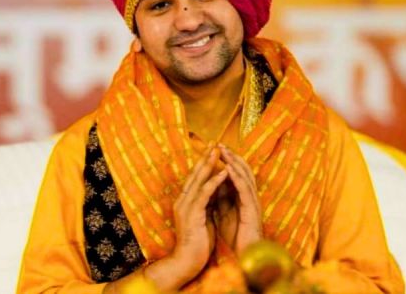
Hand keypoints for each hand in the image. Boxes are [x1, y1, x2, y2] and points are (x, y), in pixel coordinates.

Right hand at [169, 147, 228, 283]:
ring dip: (209, 165)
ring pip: (198, 180)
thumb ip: (207, 205)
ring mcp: (186, 207)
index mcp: (185, 202)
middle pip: (194, 174)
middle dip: (205, 158)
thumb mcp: (203, 219)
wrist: (187, 262)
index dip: (203, 164)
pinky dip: (214, 181)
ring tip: (219, 152)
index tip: (213, 151)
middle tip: (215, 143)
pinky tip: (223, 172)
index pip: (195, 178)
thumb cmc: (198, 243)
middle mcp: (182, 201)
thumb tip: (216, 192)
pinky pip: (205, 194)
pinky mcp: (192, 214)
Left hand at [216, 144, 262, 255]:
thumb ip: (220, 199)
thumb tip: (211, 186)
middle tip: (219, 144)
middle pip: (242, 170)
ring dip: (235, 163)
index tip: (215, 150)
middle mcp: (249, 196)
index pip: (236, 173)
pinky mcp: (252, 210)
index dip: (227, 161)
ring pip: (245, 177)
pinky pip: (245, 190)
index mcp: (242, 197)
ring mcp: (253, 202)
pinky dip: (238, 178)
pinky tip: (230, 170)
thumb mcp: (224, 213)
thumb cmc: (236, 237)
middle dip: (231, 156)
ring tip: (224, 151)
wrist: (245, 255)